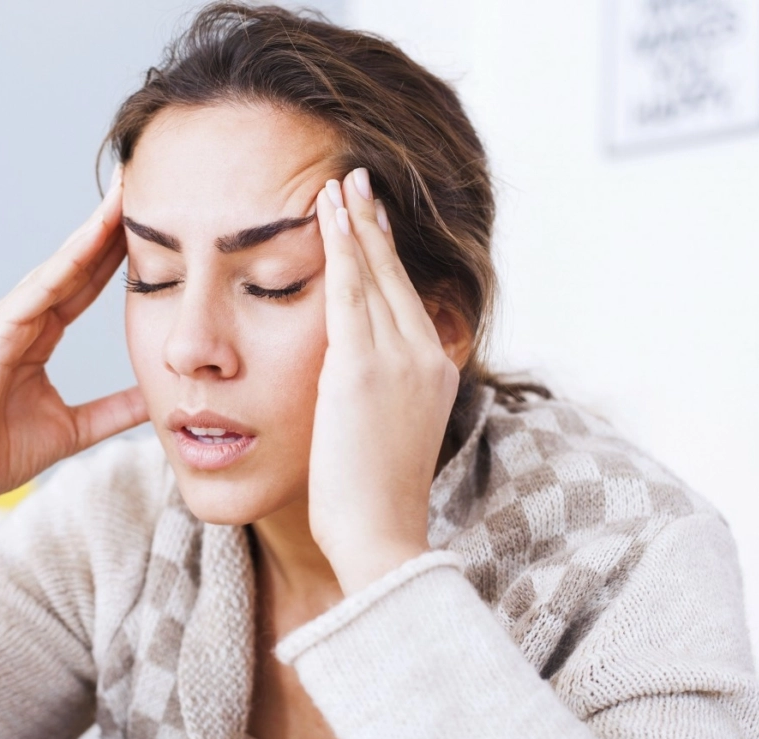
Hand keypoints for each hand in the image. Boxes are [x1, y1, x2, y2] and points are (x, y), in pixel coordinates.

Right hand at [0, 166, 147, 510]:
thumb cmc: (2, 452)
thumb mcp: (79, 426)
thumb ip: (116, 408)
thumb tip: (159, 397)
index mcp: (39, 331)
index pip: (88, 281)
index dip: (120, 250)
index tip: (156, 219)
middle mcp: (22, 316)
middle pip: (76, 261)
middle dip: (108, 223)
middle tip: (141, 182)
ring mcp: (5, 320)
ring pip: (59, 267)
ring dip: (91, 230)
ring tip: (124, 195)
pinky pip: (37, 293)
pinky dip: (64, 265)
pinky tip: (91, 240)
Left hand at [308, 167, 459, 594]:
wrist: (381, 540)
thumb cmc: (372, 503)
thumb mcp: (385, 438)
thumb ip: (378, 399)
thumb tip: (352, 385)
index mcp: (433, 373)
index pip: (406, 300)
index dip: (387, 256)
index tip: (372, 221)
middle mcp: (426, 356)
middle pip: (396, 275)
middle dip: (375, 224)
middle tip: (358, 178)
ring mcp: (399, 360)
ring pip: (373, 273)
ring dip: (354, 222)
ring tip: (337, 181)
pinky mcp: (363, 368)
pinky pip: (349, 290)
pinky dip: (339, 245)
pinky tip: (325, 211)